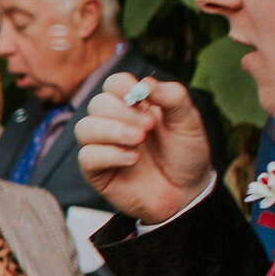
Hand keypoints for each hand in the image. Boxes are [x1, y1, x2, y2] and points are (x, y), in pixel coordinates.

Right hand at [77, 73, 213, 224]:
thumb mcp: (189, 122)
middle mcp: (114, 123)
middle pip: (98, 104)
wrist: (187, 193)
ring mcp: (103, 147)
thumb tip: (145, 82)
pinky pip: (87, 157)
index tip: (139, 96)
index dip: (121, 85)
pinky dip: (109, 154)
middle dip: (121, 112)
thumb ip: (173, 97)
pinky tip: (133, 160)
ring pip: (84, 128)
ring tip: (138, 141)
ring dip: (111, 131)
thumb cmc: (186, 155)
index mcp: (135, 106)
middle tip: (148, 127)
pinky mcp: (96, 172)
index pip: (113, 84)